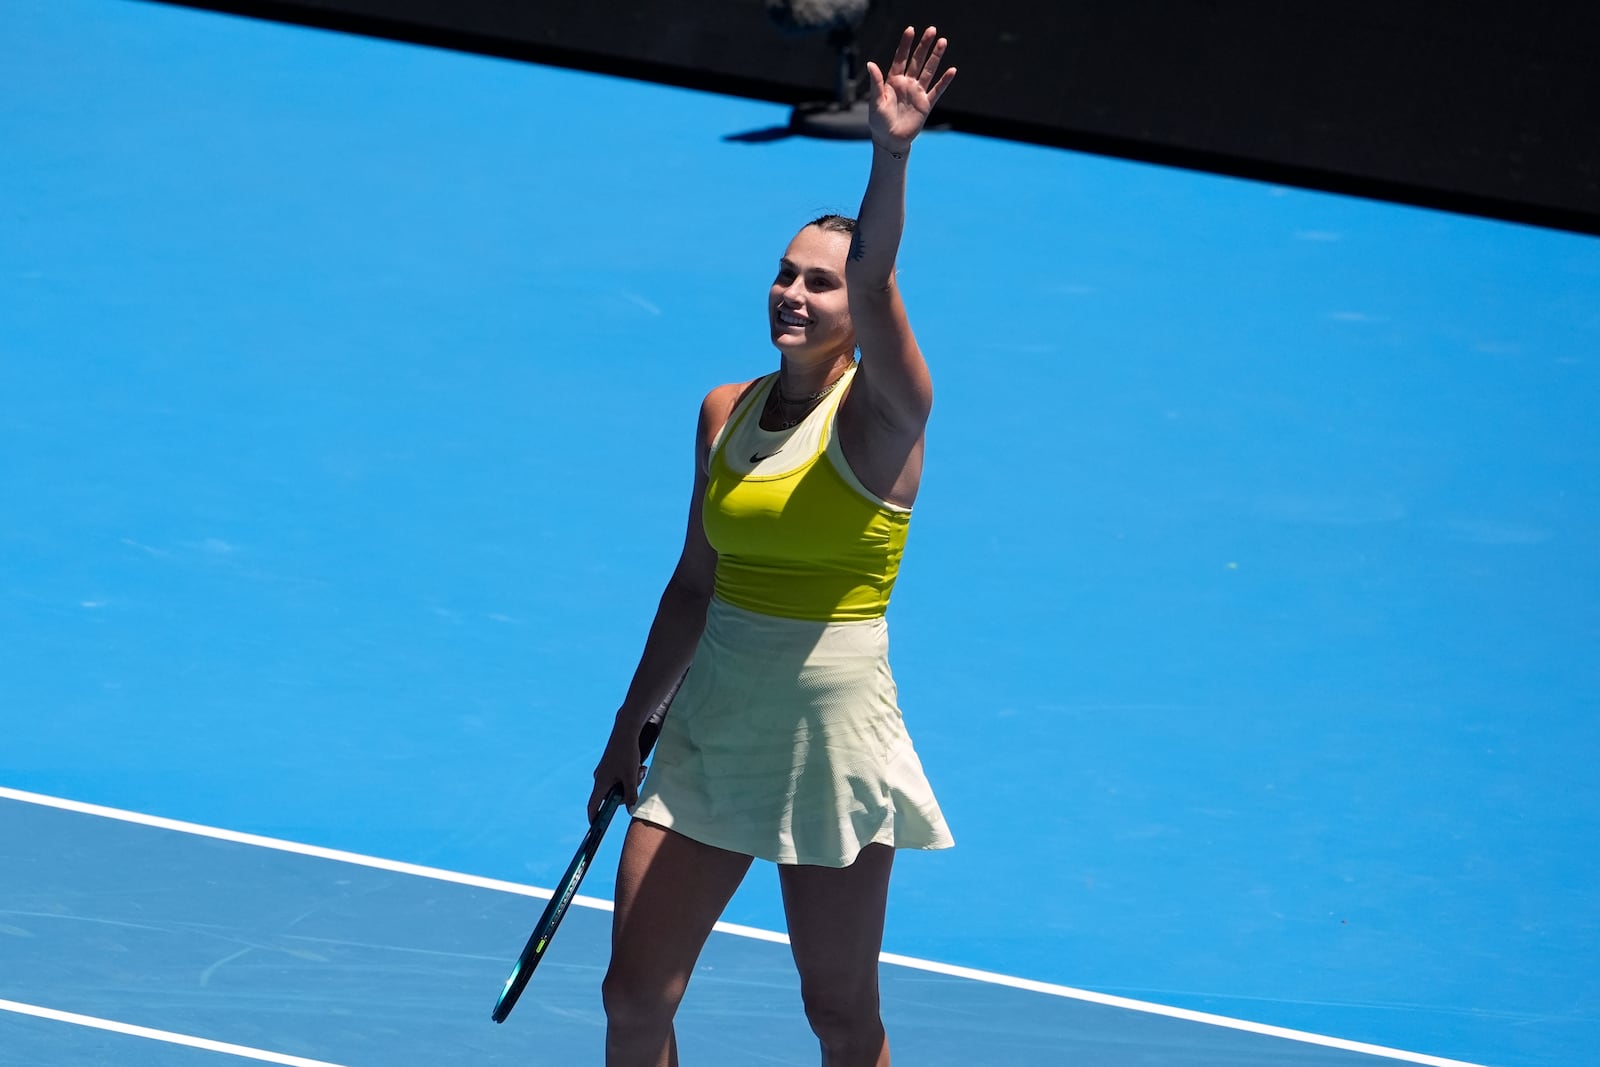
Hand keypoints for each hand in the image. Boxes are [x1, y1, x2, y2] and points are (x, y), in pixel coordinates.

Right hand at [588, 729, 646, 821]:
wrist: (626, 730)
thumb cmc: (627, 753)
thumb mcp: (632, 776)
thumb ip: (631, 794)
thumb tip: (631, 810)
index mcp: (601, 783)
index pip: (593, 805)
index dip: (594, 817)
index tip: (597, 827)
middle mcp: (600, 779)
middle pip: (612, 796)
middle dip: (627, 792)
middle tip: (639, 779)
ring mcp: (605, 772)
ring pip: (619, 786)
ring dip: (632, 782)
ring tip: (640, 769)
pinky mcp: (611, 766)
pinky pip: (620, 778)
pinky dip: (630, 775)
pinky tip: (639, 766)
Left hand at [866, 26, 956, 153]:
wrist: (890, 140)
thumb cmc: (879, 122)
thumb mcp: (876, 102)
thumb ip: (876, 82)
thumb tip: (870, 63)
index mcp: (893, 81)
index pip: (900, 58)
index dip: (905, 44)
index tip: (910, 30)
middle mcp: (907, 84)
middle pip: (917, 60)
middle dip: (924, 45)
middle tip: (932, 29)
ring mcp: (917, 93)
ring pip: (928, 71)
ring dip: (936, 57)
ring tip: (943, 42)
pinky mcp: (926, 104)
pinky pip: (937, 90)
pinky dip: (944, 81)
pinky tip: (952, 70)